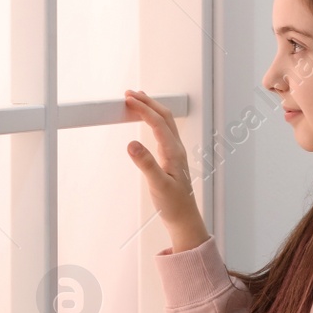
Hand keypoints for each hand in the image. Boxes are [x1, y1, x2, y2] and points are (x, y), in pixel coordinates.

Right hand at [123, 89, 206, 247]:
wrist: (184, 218)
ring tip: (136, 99)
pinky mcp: (171, 157)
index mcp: (174, 152)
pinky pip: (163, 130)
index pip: (157, 122)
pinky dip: (153, 119)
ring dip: (151, 107)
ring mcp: (175, 152)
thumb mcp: (157, 185)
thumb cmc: (174, 205)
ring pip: (165, 121)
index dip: (143, 108)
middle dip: (147, 102)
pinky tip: (147, 121)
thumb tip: (131, 144)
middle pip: (163, 116)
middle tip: (129, 94)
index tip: (128, 99)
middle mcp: (176, 148)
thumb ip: (145, 164)